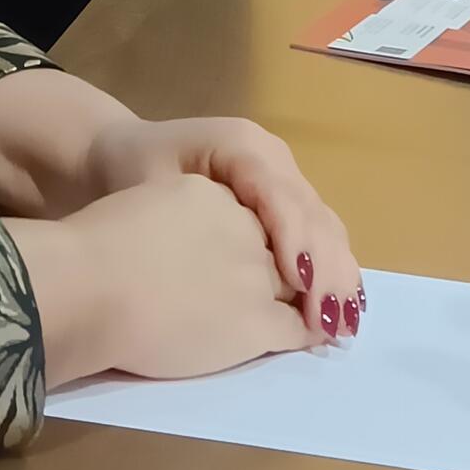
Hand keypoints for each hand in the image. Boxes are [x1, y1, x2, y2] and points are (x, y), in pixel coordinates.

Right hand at [13, 175, 313, 384]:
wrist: (91, 283)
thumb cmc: (101, 244)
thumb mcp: (148, 204)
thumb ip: (179, 217)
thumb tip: (190, 245)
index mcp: (215, 196)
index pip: (258, 216)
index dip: (273, 236)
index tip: (284, 251)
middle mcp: (244, 229)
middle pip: (285, 249)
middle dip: (305, 267)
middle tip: (326, 288)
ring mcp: (254, 276)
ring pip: (299, 286)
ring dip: (316, 299)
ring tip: (330, 314)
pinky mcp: (255, 322)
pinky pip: (296, 325)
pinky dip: (309, 329)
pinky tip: (317, 334)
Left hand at [85, 115, 361, 343]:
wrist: (126, 153)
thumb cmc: (132, 172)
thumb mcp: (154, 190)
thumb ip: (195, 224)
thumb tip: (236, 270)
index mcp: (241, 146)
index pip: (279, 194)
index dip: (294, 239)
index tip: (300, 285)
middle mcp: (272, 156)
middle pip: (312, 211)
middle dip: (326, 266)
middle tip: (332, 321)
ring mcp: (282, 176)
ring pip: (323, 223)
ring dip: (336, 274)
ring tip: (343, 324)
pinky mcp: (283, 200)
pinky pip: (315, 233)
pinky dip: (329, 271)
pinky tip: (337, 308)